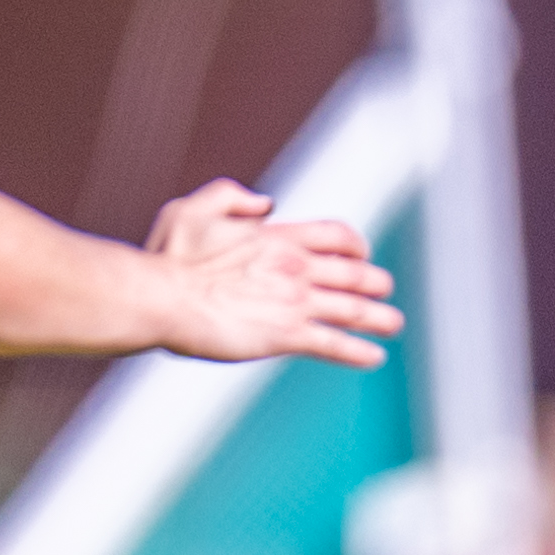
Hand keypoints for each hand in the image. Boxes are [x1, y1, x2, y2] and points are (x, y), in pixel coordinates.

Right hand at [142, 180, 402, 366]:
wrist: (161, 298)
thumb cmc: (168, 257)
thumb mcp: (194, 208)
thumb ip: (231, 197)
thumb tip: (267, 203)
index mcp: (278, 236)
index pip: (335, 235)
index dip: (355, 244)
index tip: (362, 253)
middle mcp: (295, 266)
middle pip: (353, 272)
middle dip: (374, 281)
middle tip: (383, 289)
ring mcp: (294, 301)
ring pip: (353, 309)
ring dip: (379, 317)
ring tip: (393, 324)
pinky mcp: (285, 335)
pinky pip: (333, 344)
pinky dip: (359, 351)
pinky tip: (375, 357)